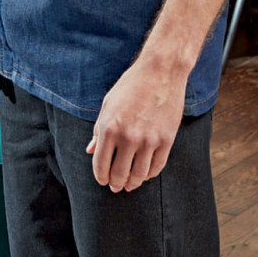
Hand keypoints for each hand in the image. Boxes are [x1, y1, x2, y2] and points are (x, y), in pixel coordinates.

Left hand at [86, 56, 186, 193]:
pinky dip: (149, 174)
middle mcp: (128, 137)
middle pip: (119, 175)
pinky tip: (145, 172)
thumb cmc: (132, 84)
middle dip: (115, 184)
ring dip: (132, 183)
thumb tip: (90, 150)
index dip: (100, 177)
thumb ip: (98, 129)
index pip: (100, 165)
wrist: (161, 70)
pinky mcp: (166, 139)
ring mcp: (149, 140)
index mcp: (110, 128)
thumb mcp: (109, 103)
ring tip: (130, 183)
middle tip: (116, 186)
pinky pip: (157, 167)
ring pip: (138, 176)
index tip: (103, 179)